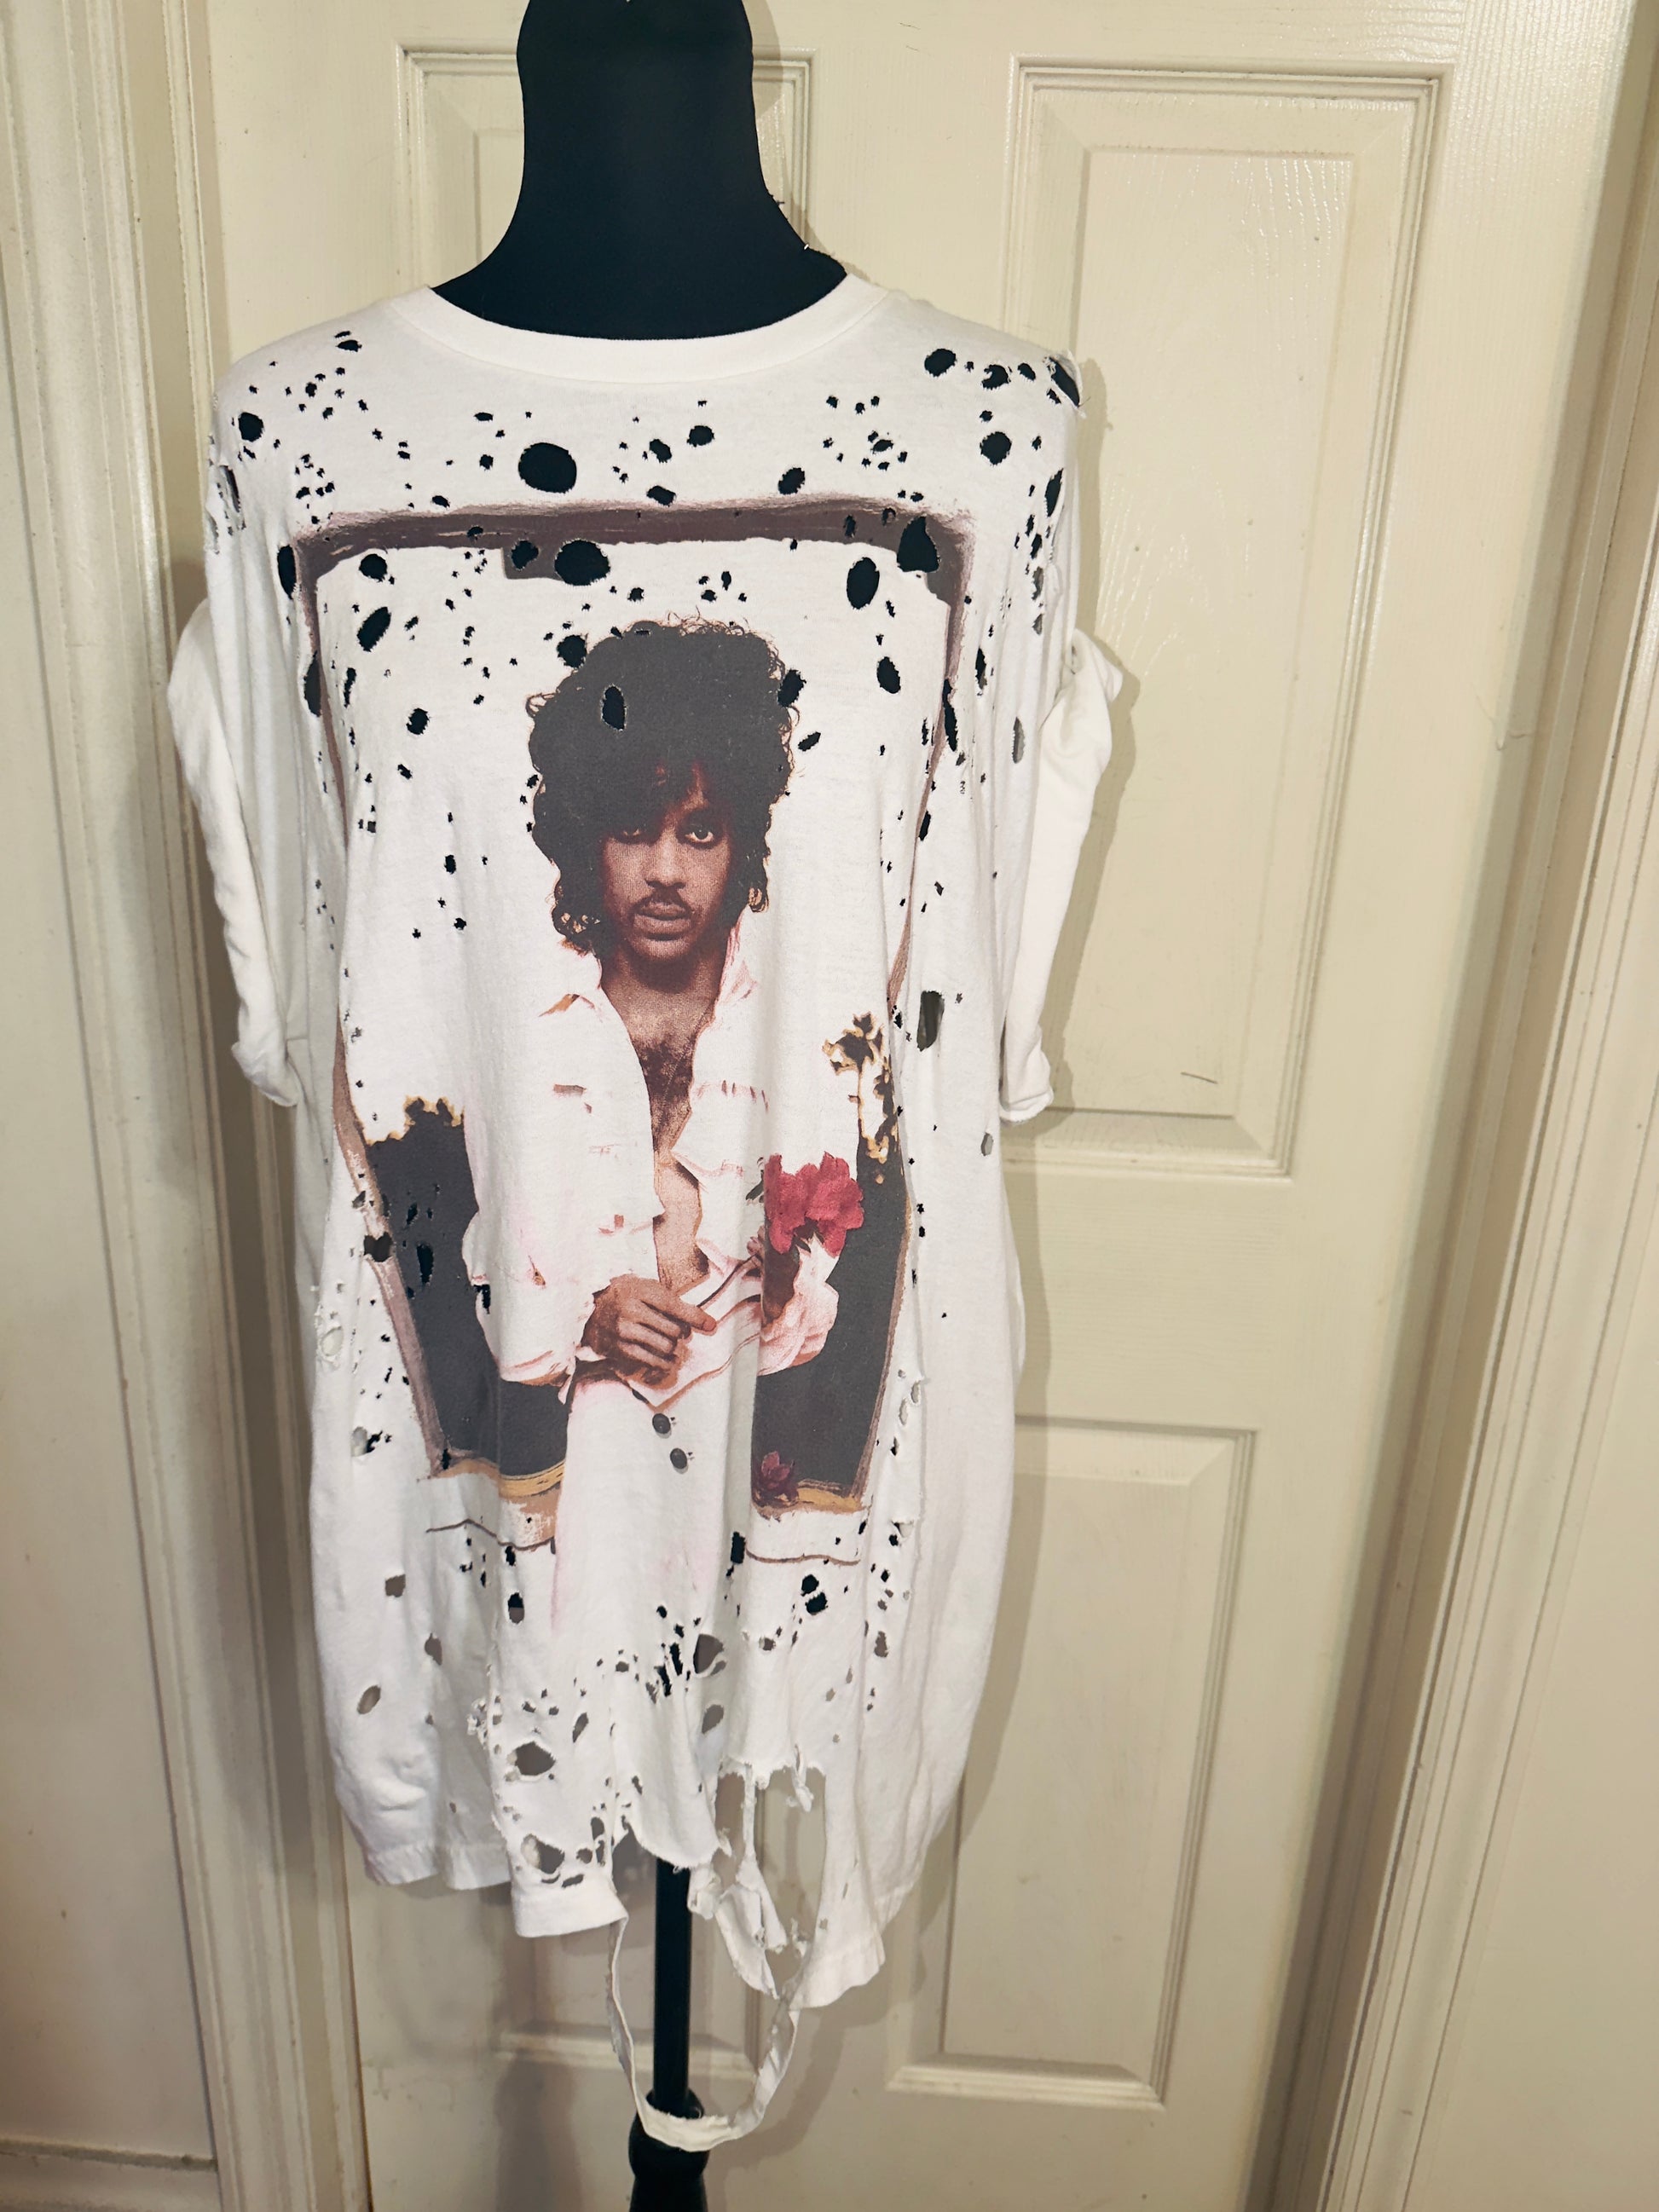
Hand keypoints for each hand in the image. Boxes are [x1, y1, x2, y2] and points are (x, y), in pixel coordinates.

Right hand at [581, 1275, 716, 1384]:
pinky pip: (650, 1361)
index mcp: (640, 1291)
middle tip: (681, 1333)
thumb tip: (707, 1323)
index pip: (673, 1306)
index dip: (695, 1317)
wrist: (591, 1308)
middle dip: (682, 1333)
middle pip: (672, 1329)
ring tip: (673, 1346)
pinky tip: (668, 1361)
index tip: (711, 1325)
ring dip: (674, 1349)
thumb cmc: (626, 1295)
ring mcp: (623, 1331)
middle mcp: (631, 1311)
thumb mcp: (647, 1288)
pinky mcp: (619, 1348)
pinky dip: (664, 1363)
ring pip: (664, 1346)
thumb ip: (673, 1302)